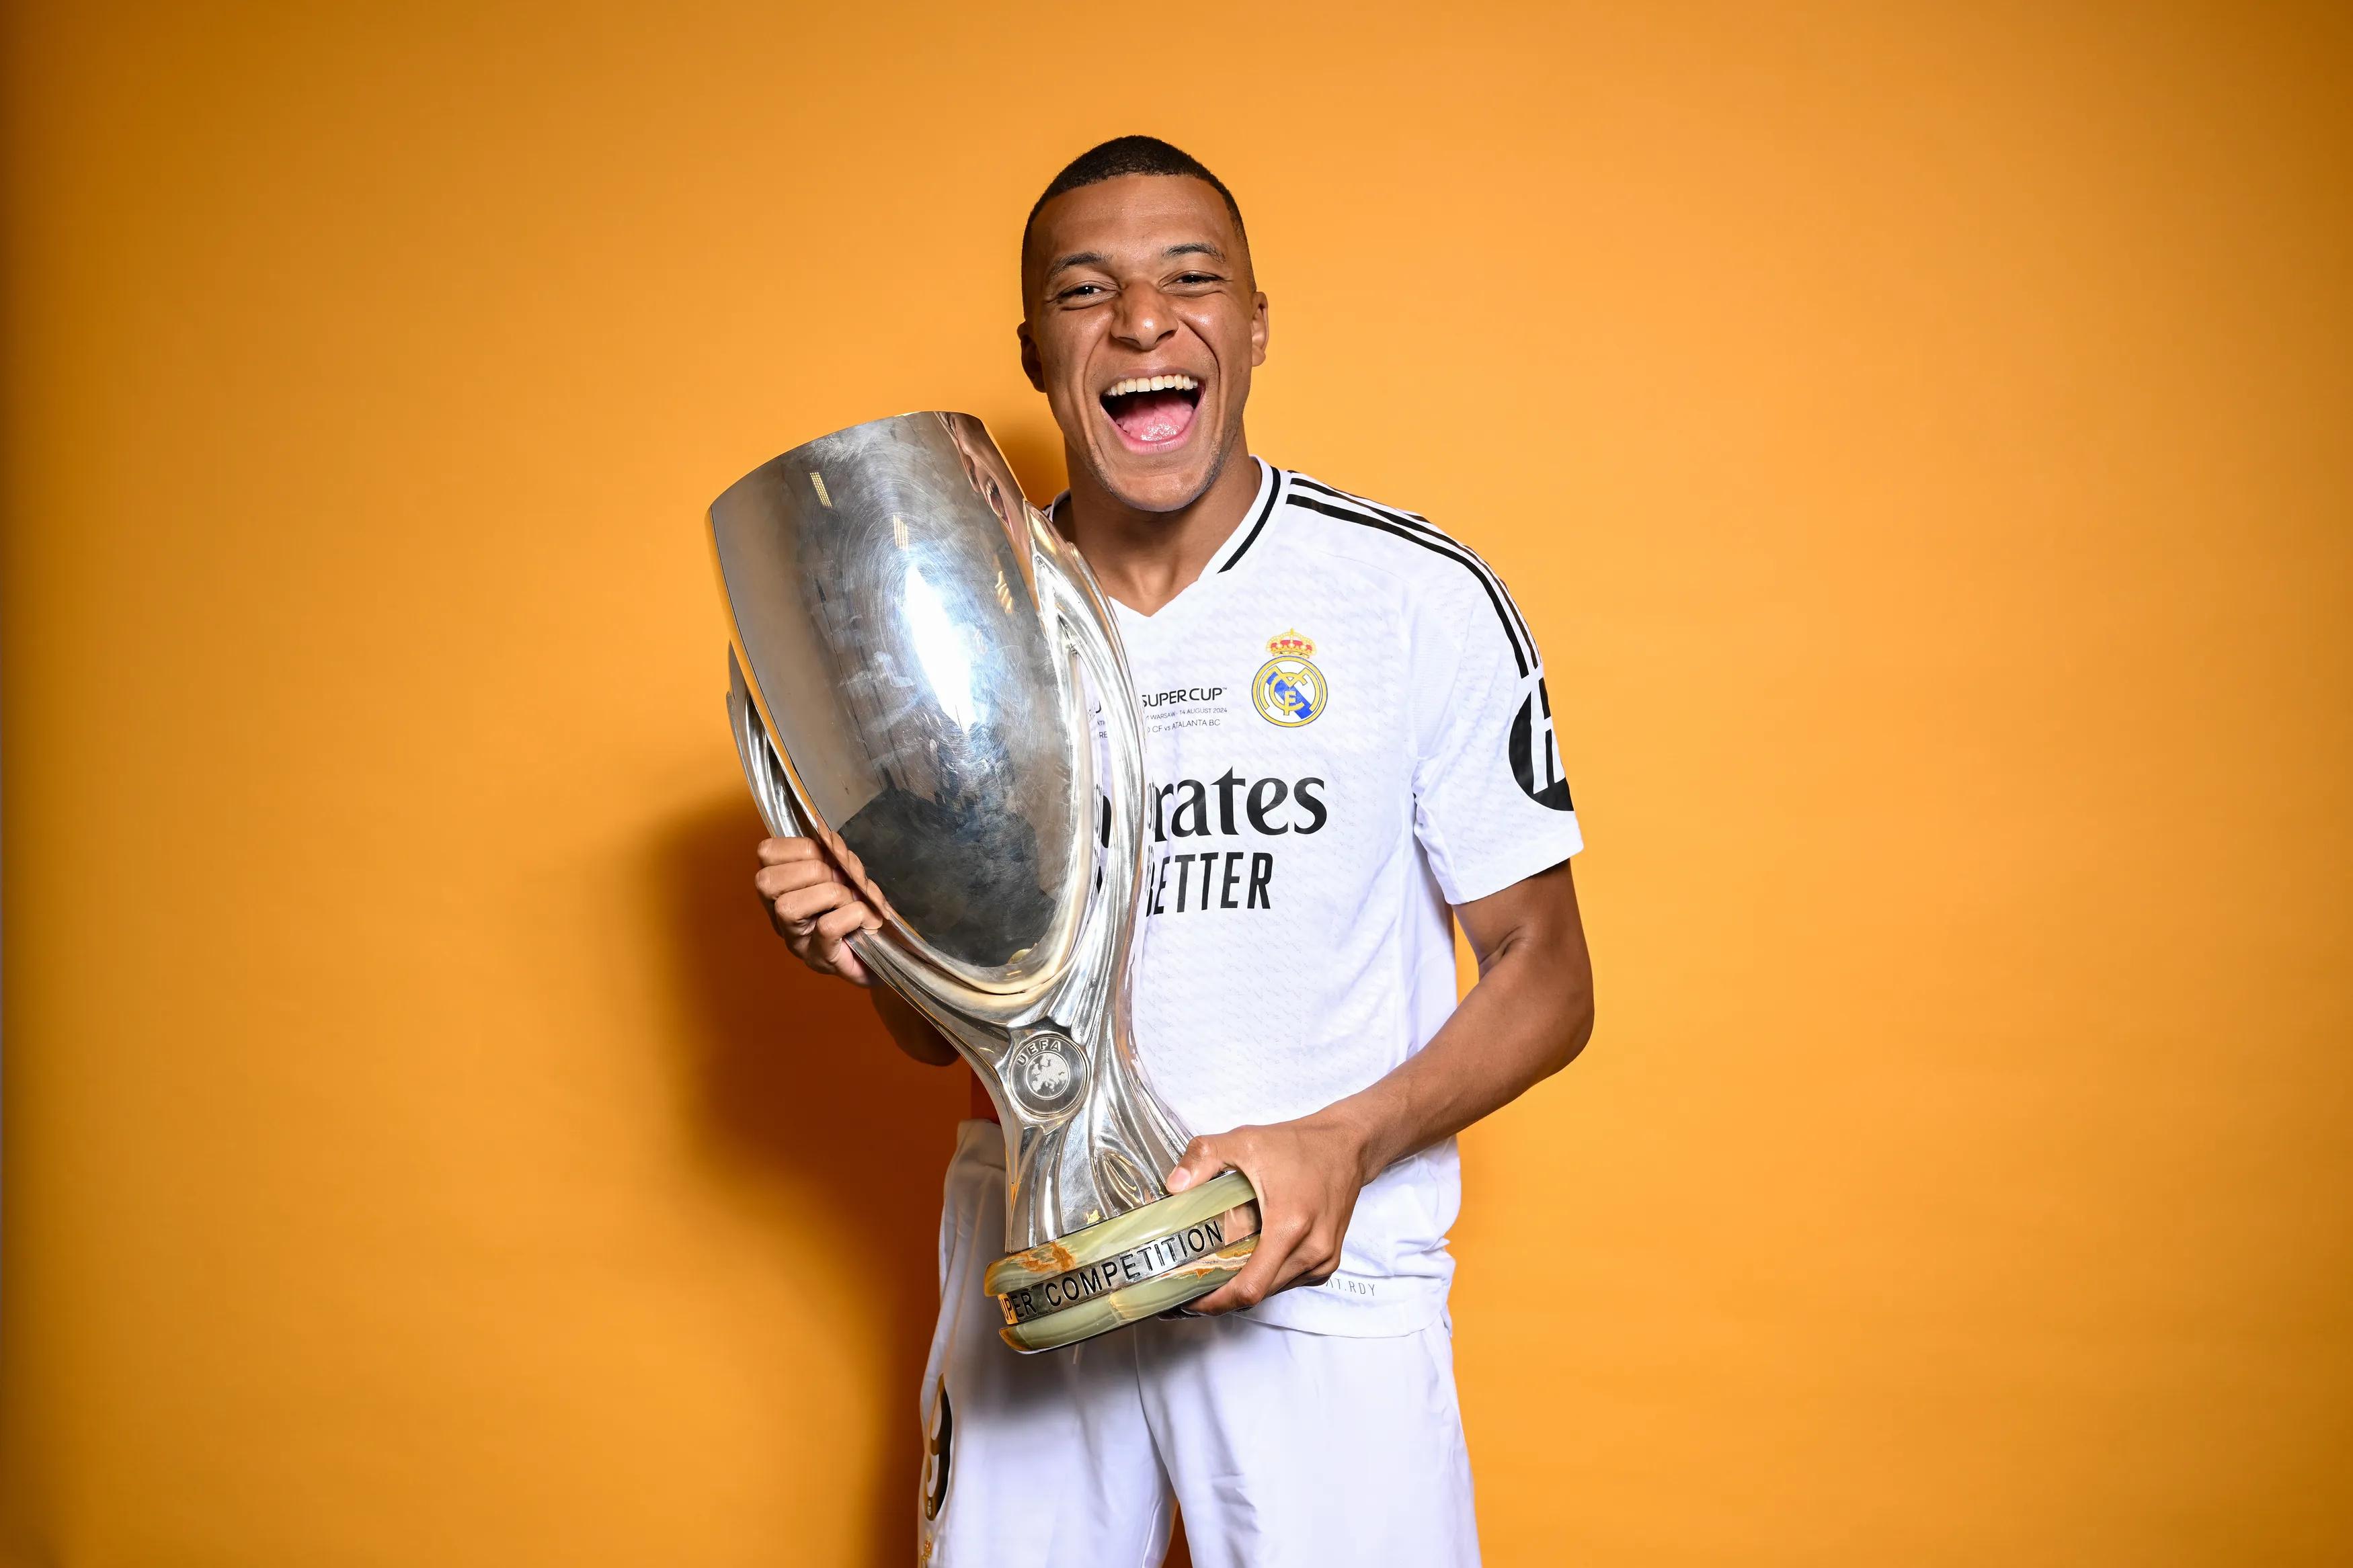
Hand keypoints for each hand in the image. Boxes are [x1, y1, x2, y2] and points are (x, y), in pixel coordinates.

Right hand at [753, 836, 880, 986]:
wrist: (884, 955)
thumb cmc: (860, 910)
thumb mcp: (844, 873)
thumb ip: (833, 856)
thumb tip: (832, 841)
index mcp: (783, 887)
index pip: (766, 853)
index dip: (801, 847)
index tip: (828, 856)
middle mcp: (779, 916)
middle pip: (767, 881)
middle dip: (813, 870)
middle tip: (841, 881)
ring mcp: (796, 940)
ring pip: (790, 906)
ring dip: (832, 894)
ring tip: (852, 901)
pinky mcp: (820, 959)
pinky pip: (827, 927)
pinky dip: (852, 915)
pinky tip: (865, 919)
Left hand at [1165, 1113, 1374, 1313]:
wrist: (1347, 1146)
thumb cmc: (1299, 1145)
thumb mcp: (1244, 1141)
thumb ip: (1203, 1157)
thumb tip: (1174, 1186)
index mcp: (1290, 1226)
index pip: (1249, 1287)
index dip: (1215, 1301)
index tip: (1187, 1298)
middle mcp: (1311, 1250)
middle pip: (1258, 1294)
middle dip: (1221, 1296)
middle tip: (1189, 1286)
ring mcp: (1323, 1259)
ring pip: (1273, 1290)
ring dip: (1244, 1287)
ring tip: (1212, 1274)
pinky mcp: (1328, 1261)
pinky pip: (1288, 1281)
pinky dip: (1265, 1278)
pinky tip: (1246, 1262)